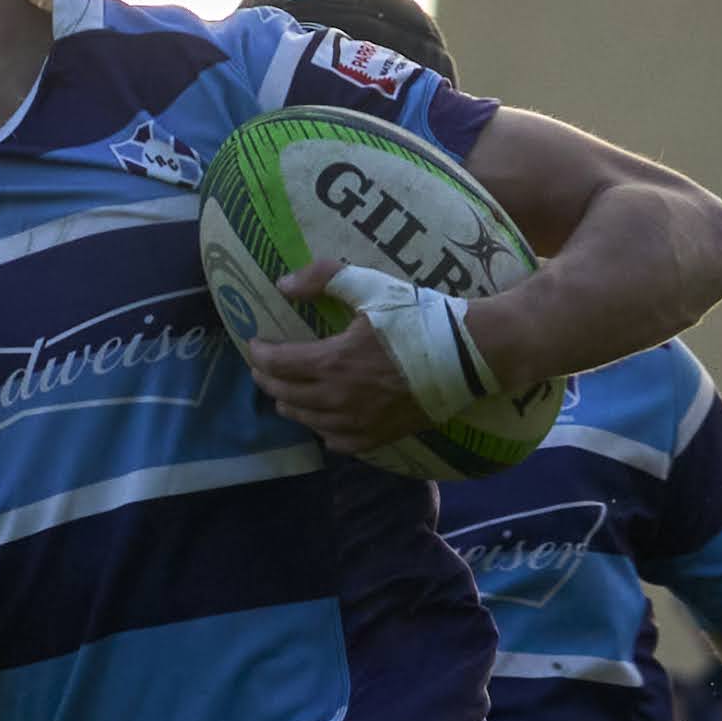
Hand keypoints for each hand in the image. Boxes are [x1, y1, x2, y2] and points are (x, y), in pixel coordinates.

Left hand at [242, 264, 442, 457]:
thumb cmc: (418, 317)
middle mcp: (338, 398)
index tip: (255, 343)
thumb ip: (322, 278)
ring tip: (284, 393)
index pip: (277, 364)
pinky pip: (336, 442)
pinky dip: (320, 430)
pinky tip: (320, 420)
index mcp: (333, 361)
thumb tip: (282, 284)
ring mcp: (358, 422)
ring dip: (289, 405)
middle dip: (267, 379)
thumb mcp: (370, 286)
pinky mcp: (378, 437)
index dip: (259, 353)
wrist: (466, 357)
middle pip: (285, 395)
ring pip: (306, 421)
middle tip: (262, 367)